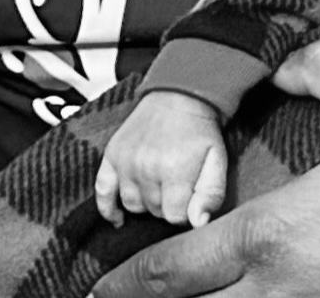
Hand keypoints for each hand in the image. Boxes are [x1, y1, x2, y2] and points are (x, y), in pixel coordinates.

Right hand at [96, 91, 228, 227]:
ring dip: (146, 203)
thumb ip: (210, 195)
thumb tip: (197, 222)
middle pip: (154, 211)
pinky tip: (118, 218)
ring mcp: (125, 162)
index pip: (175, 217)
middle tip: (178, 189)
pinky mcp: (112, 155)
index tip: (191, 200)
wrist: (178, 96)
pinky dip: (108, 207)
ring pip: (132, 204)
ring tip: (158, 190)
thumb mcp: (217, 161)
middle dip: (168, 206)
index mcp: (174, 170)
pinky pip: (102, 190)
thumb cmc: (200, 131)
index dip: (186, 213)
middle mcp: (145, 168)